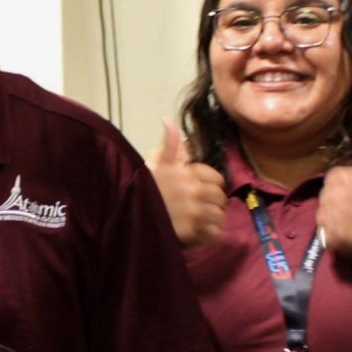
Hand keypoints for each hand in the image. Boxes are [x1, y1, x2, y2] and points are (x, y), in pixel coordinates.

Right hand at [148, 121, 227, 248]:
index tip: (202, 191)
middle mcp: (194, 191)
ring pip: (220, 215)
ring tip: (200, 220)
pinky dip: (210, 232)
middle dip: (213, 203)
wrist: (131, 215)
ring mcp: (195, 212)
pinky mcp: (193, 231)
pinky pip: (215, 231)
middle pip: (221, 198)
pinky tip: (199, 230)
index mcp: (188, 174)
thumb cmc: (146, 189)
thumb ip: (169, 143)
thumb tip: (167, 119)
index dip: (212, 185)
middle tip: (202, 207)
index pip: (217, 179)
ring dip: (212, 218)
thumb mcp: (158, 164)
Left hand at [316, 117, 351, 259]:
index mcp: (337, 175)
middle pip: (329, 201)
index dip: (348, 191)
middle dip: (340, 206)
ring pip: (326, 220)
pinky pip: (327, 238)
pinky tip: (350, 238)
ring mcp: (326, 217)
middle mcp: (326, 194)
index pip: (335, 183)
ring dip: (336, 223)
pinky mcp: (328, 237)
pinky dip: (335, 240)